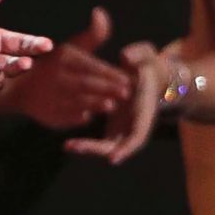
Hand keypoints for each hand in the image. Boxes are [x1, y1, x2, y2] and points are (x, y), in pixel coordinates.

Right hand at [4, 8, 132, 129]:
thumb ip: (93, 34)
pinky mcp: (48, 114)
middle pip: (84, 83)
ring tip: (111, 105)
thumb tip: (100, 12)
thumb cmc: (55, 65)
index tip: (128, 79)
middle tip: (126, 93)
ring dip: (95, 103)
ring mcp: (50, 96)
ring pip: (76, 100)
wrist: (21, 87)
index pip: (89, 65)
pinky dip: (77, 117)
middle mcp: (55, 76)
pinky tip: (90, 116)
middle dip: (107, 88)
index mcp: (63, 58)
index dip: (109, 73)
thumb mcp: (72, 47)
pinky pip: (65, 116)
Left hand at [64, 41, 164, 164]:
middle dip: (98, 150)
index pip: (138, 135)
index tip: (113, 158)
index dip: (127, 148)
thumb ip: (138, 56)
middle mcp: (134, 125)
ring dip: (88, 148)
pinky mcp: (113, 127)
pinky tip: (68, 142)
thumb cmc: (146, 65)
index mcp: (144, 112)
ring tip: (68, 145)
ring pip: (106, 147)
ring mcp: (123, 129)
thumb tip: (125, 58)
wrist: (146, 75)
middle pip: (118, 147)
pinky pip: (99, 141)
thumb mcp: (146, 57)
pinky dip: (86, 142)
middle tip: (75, 146)